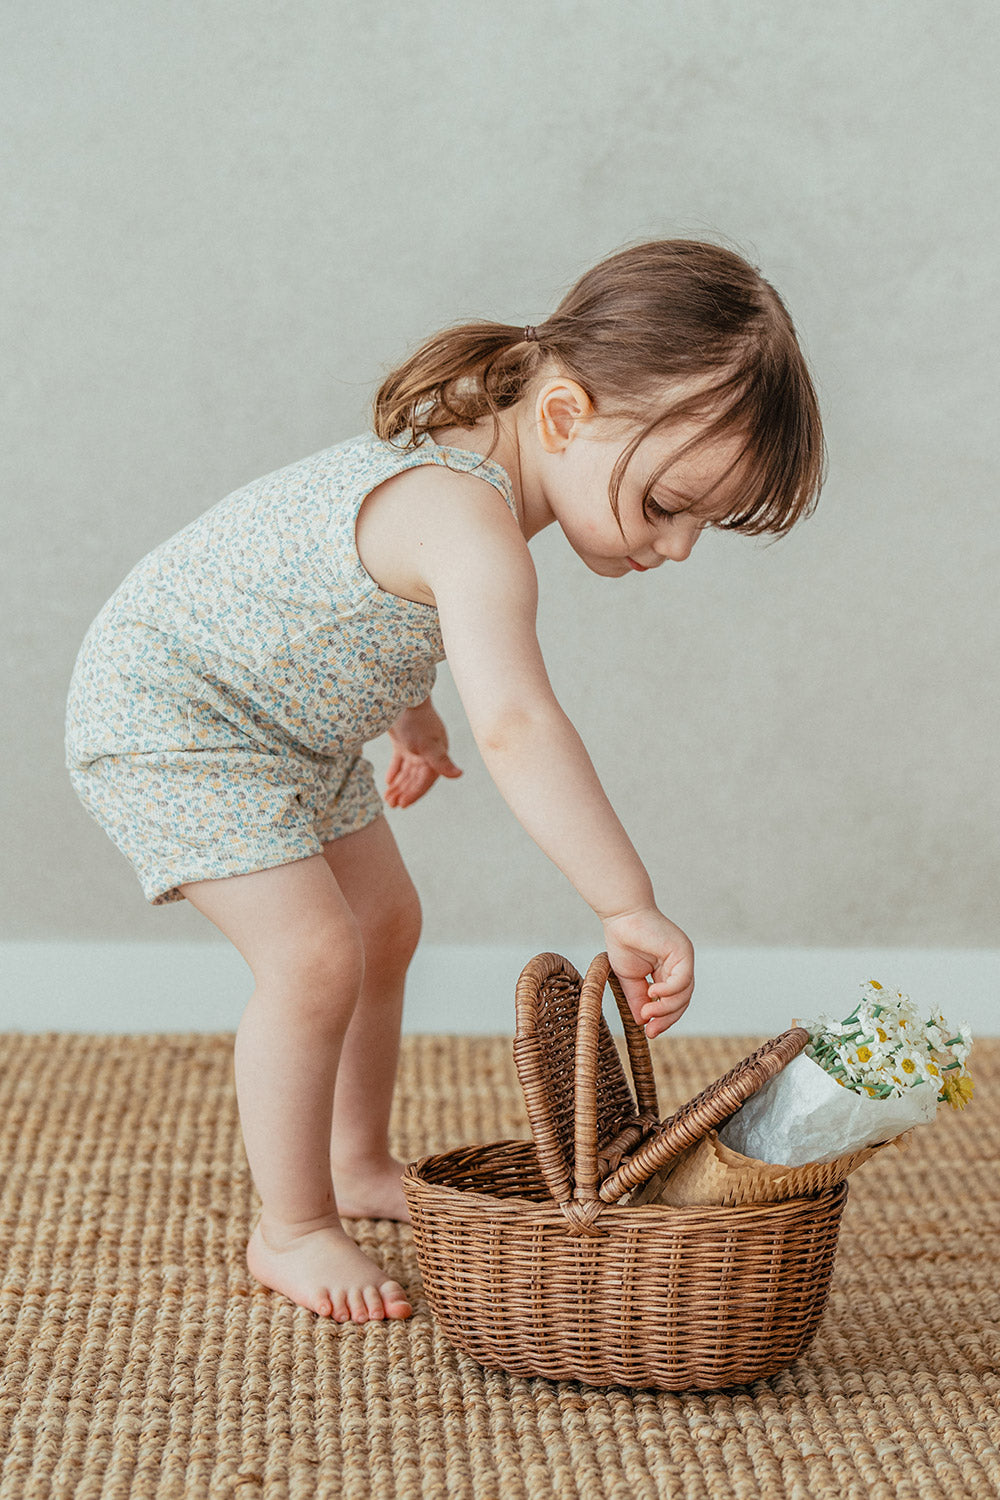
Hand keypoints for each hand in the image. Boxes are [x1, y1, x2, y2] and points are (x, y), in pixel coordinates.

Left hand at [384, 699, 462, 808]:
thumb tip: (459, 775)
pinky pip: (399, 761)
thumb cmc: (416, 721)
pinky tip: (387, 781)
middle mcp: (428, 753)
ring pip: (407, 771)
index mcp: (436, 756)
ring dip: (398, 784)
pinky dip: (395, 771)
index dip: (414, 794)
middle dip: (404, 791)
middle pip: (415, 778)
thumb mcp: (427, 744)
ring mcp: (416, 747)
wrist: (402, 697)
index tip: (402, 805)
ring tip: (387, 797)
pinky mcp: (404, 741)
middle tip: (391, 804)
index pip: (425, 781)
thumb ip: (441, 762)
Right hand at [602, 907, 694, 1038]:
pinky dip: (668, 991)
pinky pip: (682, 980)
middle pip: (682, 1001)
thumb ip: (637, 999)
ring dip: (666, 1008)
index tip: (649, 1033)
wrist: (621, 916)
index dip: (663, 1019)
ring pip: (684, 993)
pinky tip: (653, 994)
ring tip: (647, 1012)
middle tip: (651, 1031)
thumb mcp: (630, 978)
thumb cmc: (623, 941)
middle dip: (667, 1018)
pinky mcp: (683, 951)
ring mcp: (684, 959)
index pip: (673, 1002)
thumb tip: (642, 1023)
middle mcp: (679, 966)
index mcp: (668, 972)